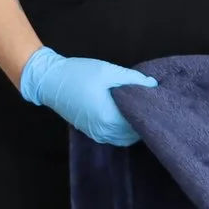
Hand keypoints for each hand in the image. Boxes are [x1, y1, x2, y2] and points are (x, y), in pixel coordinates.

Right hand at [19, 48, 156, 144]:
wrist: (49, 80)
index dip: (151, 112)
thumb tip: (153, 85)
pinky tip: (126, 115)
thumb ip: (133, 79)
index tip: (158, 101)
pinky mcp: (91, 132)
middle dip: (144, 120)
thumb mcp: (108, 71)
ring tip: (140, 108)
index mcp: (109, 118)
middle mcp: (103, 131)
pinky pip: (114, 136)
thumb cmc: (79, 74)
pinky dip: (123, 130)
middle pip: (134, 133)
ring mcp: (96, 134)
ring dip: (134, 126)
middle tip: (152, 104)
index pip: (140, 122)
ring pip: (124, 137)